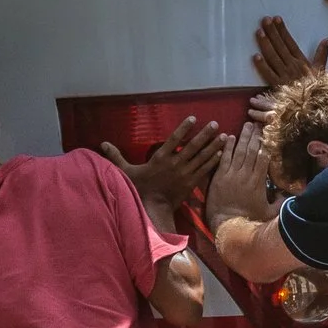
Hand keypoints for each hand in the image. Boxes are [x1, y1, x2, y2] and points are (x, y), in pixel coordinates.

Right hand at [101, 116, 223, 215]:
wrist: (153, 209)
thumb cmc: (139, 189)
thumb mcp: (126, 171)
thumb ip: (116, 156)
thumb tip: (102, 144)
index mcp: (160, 158)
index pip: (174, 139)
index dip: (184, 128)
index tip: (193, 118)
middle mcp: (175, 164)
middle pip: (193, 146)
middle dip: (205, 134)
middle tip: (215, 124)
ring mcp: (185, 174)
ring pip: (202, 157)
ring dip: (214, 146)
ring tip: (225, 136)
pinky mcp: (192, 183)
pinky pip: (205, 170)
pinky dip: (213, 161)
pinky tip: (222, 154)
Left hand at [206, 125, 275, 229]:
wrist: (227, 225)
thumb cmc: (249, 220)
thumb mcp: (269, 213)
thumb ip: (280, 203)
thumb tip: (290, 196)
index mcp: (258, 182)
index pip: (264, 158)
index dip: (266, 145)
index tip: (268, 134)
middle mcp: (246, 175)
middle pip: (252, 151)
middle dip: (255, 136)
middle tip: (258, 123)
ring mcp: (232, 174)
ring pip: (239, 151)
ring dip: (243, 137)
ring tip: (246, 125)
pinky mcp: (219, 176)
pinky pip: (224, 158)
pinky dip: (226, 147)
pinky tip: (228, 136)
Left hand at [252, 15, 327, 88]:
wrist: (314, 105)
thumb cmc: (316, 88)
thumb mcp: (321, 70)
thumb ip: (322, 54)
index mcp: (301, 61)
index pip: (290, 42)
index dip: (283, 30)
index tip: (276, 19)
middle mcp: (292, 66)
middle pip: (280, 46)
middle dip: (272, 32)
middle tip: (265, 20)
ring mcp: (284, 75)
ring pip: (273, 57)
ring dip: (266, 44)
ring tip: (259, 32)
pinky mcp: (278, 85)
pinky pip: (269, 74)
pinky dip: (262, 66)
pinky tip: (255, 56)